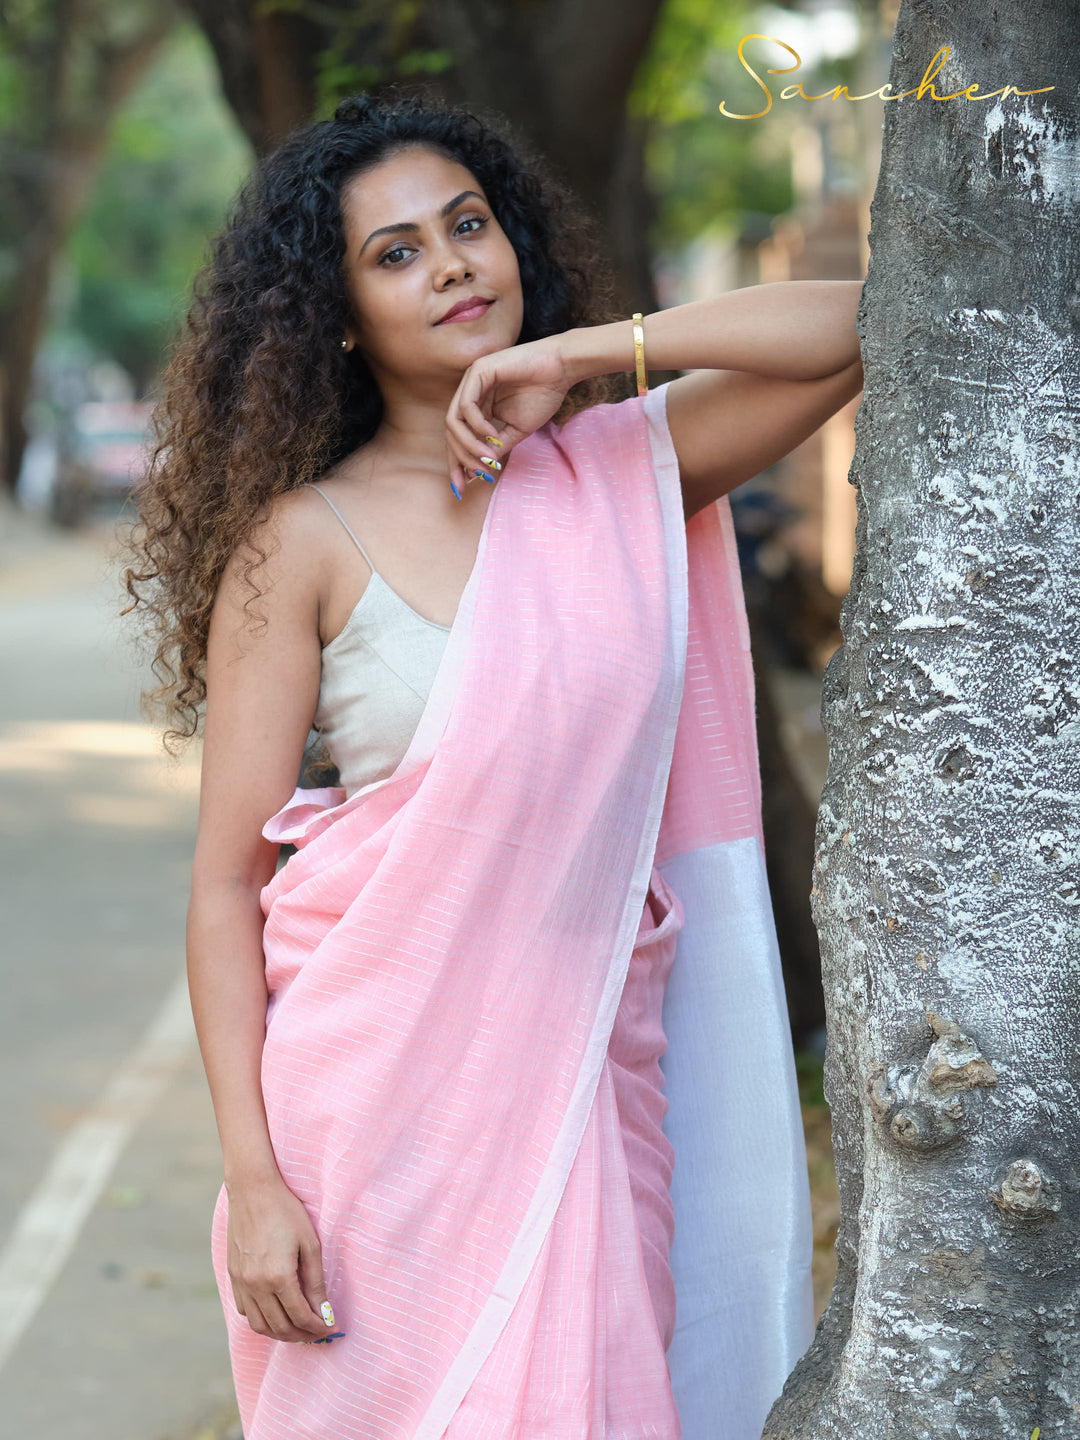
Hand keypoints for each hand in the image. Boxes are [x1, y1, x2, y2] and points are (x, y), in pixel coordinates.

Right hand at [225, 1172, 335, 1342]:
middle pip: (280, 1327)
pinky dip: (261, 1320)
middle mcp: (256, 1285)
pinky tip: (275, 1314)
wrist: (253, 1190)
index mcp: (278, 1277)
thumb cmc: (286, 1211)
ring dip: (280, 1333)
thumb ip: (316, 1282)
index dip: (318, 1327)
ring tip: (298, 1329)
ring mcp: (241, 1283)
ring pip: (259, 1325)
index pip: (300, 1317)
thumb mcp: (310, 1243)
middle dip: (302, 1335)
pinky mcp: (232, 1276)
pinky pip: (245, 1311)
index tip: (331, 1329)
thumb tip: (324, 1311)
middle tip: (318, 1333)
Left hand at [444, 333, 574, 495]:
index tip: (462, 487)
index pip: (458, 437)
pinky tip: (490, 435)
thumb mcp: (517, 430)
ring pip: (454, 421)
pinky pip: (466, 405)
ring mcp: (471, 382)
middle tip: (475, 475)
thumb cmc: (542, 396)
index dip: (457, 463)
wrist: (560, 370)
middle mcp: (469, 394)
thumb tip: (477, 471)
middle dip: (459, 458)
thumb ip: (497, 447)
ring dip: (468, 444)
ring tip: (487, 458)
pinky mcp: (478, 372)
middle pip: (451, 432)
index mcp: (477, 407)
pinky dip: (476, 424)